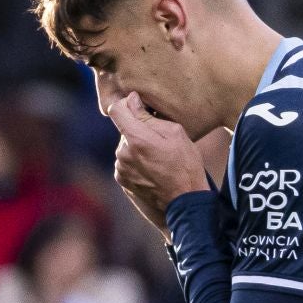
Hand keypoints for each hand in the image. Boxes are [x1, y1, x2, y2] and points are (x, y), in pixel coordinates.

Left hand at [109, 92, 208, 235]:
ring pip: (126, 146)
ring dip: (138, 146)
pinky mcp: (122, 180)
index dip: (128, 104)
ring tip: (159, 157)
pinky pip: (126, 162)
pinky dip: (136, 161)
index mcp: (135, 139)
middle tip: (160, 139)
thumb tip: (132, 100)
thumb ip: (149, 116)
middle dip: (139, 129)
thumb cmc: (186, 165)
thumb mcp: (175, 133)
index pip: (116, 109)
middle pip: (125, 129)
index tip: (140, 105)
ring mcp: (120, 168)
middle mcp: (122, 153)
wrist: (185, 202)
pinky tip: (154, 169)